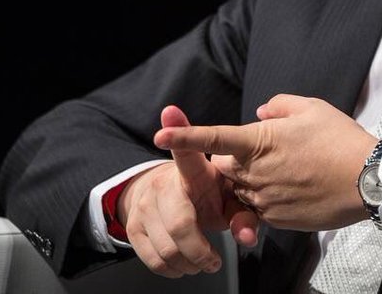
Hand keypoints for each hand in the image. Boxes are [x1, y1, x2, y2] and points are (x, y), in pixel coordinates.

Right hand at [118, 105, 259, 277]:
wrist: (169, 199)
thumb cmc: (206, 194)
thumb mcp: (227, 198)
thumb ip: (244, 215)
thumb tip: (248, 236)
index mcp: (191, 168)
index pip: (186, 148)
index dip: (179, 130)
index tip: (170, 112)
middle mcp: (165, 182)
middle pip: (179, 223)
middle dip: (199, 249)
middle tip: (213, 259)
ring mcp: (146, 204)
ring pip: (167, 247)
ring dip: (189, 263)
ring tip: (201, 260)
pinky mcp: (133, 225)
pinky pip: (153, 259)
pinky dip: (172, 269)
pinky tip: (183, 264)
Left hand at [154, 93, 378, 230]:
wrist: (368, 179)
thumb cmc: (341, 140)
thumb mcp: (310, 108)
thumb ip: (278, 107)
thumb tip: (261, 114)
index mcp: (259, 142)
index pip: (214, 137)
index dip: (184, 135)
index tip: (160, 134)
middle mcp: (255, 173)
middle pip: (226, 168)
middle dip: (236, 161)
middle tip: (270, 152)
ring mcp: (265, 199)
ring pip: (241, 190)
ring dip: (252, 181)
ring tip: (289, 171)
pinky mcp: (276, 219)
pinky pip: (258, 210)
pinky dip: (267, 199)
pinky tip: (295, 188)